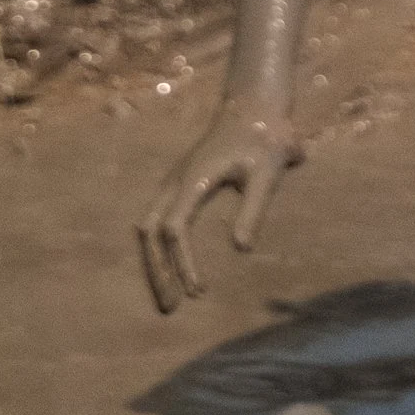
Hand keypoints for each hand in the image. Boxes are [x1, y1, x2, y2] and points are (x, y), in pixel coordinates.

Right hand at [137, 101, 303, 313]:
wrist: (256, 106)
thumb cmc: (265, 139)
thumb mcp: (268, 173)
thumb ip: (254, 209)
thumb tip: (241, 249)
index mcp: (194, 178)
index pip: (175, 229)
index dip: (182, 263)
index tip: (199, 291)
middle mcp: (176, 180)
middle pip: (148, 231)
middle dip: (156, 270)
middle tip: (170, 307)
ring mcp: (174, 181)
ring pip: (147, 226)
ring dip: (154, 262)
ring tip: (168, 297)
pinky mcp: (180, 183)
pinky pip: (158, 220)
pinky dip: (158, 249)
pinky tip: (171, 269)